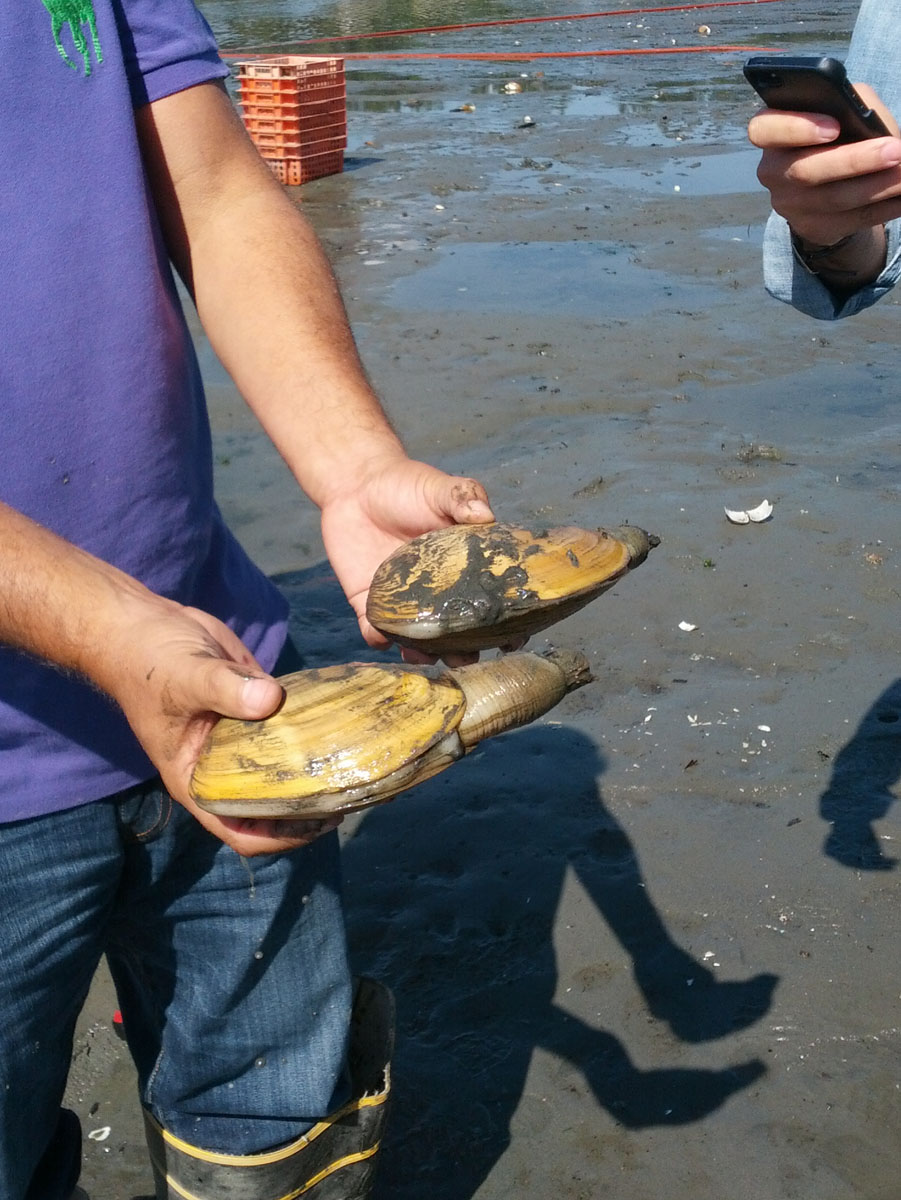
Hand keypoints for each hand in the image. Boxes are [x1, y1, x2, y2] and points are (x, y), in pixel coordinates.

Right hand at [104, 598, 341, 855]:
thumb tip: (272, 700)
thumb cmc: (148, 663)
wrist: (143, 626)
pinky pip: (291, 726)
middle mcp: (223, 768)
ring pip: (286, 766)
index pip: (239, 830)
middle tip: (355, 790)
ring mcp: (243, 739)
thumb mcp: (185, 678)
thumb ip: (227, 690)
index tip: (318, 822)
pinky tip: (348, 722)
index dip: (279, 838)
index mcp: (197, 780)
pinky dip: (316, 727)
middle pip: (273, 804)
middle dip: (311, 803)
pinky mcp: (258, 707)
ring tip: (362, 763)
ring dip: (319, 767)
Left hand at [319, 453, 494, 664]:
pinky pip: (375, 632)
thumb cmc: (406, 485)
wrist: (356, 483)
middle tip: (467, 655)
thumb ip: (463, 497)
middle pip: (458, 636)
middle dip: (465, 652)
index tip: (513, 639)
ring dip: (423, 655)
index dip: (504, 627)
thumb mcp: (441, 488)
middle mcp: (438, 595)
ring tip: (425, 655)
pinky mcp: (369, 603)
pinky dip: (378, 638)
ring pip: (419, 644)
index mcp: (464, 571)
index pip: (491, 605)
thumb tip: (486, 514)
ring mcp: (403, 603)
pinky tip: (380, 634)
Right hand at [748, 83, 900, 246]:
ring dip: (878, 186)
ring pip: (835, 198)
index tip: (834, 126)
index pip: (764, 130)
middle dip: (855, 160)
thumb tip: (874, 126)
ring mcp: (790, 204)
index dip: (796, 128)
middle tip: (895, 150)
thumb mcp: (838, 111)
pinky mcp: (813, 227)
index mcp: (772, 134)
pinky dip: (884, 207)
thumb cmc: (835, 133)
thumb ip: (849, 107)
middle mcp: (773, 171)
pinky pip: (852, 219)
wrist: (828, 182)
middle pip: (806, 170)